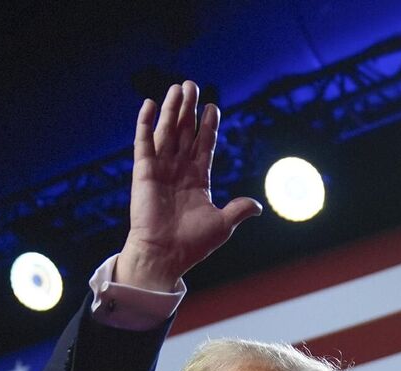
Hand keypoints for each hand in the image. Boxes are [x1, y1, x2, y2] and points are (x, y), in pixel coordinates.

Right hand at [118, 81, 261, 290]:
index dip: (209, 125)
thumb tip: (257, 205)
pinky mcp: (143, 172)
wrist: (165, 255)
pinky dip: (145, 123)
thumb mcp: (223, 225)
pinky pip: (144, 143)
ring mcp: (160, 169)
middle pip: (185, 132)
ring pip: (167, 131)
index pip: (204, 145)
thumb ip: (238, 210)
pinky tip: (149, 104)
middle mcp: (179, 170)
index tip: (213, 106)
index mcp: (198, 179)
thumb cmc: (192, 244)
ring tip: (177, 87)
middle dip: (189, 109)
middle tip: (192, 85)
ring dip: (172, 109)